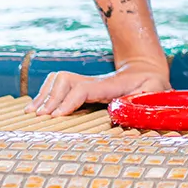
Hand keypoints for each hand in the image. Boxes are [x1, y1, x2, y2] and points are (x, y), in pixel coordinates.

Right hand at [26, 61, 169, 115]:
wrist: (147, 70)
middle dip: (51, 98)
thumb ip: (145, 100)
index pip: (84, 89)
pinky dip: (44, 94)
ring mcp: (87, 82)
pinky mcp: (82, 85)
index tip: (55, 116)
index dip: (68, 101)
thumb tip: (127, 110)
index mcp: (111, 86)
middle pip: (65, 81)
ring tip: (31, 113)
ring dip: (44, 95)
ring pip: (58, 80)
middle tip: (39, 117)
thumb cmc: (153, 85)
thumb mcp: (156, 92)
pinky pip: (57, 84)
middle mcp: (95, 81)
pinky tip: (35, 108)